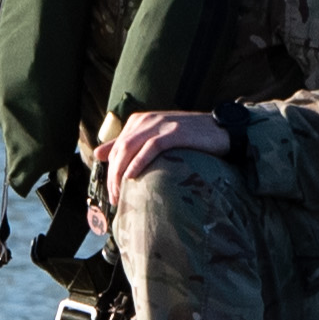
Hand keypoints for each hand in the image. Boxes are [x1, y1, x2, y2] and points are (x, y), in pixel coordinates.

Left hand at [100, 108, 233, 199]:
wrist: (221, 130)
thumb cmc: (189, 138)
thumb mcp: (155, 138)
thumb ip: (127, 144)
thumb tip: (98, 154)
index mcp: (139, 120)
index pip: (115, 147)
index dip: (110, 171)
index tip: (112, 193)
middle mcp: (146, 120)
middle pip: (120, 149)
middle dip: (113, 176)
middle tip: (114, 199)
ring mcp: (160, 125)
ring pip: (130, 148)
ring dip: (121, 173)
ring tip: (121, 193)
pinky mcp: (174, 132)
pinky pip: (150, 148)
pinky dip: (138, 162)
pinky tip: (132, 177)